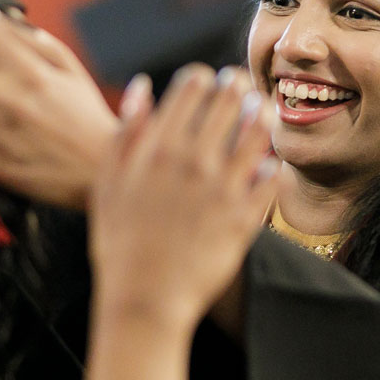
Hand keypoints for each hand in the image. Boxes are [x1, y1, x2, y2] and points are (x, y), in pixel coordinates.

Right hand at [82, 65, 275, 379]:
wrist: (144, 301)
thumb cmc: (119, 244)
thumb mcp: (107, 183)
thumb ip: (125, 132)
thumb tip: (143, 87)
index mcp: (158, 148)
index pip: (191, 88)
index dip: (200, 77)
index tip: (203, 80)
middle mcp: (194, 162)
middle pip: (228, 101)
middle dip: (235, 85)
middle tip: (239, 82)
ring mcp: (224, 189)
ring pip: (257, 133)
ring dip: (261, 114)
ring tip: (261, 108)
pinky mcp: (245, 218)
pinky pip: (270, 179)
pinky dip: (272, 165)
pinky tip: (269, 160)